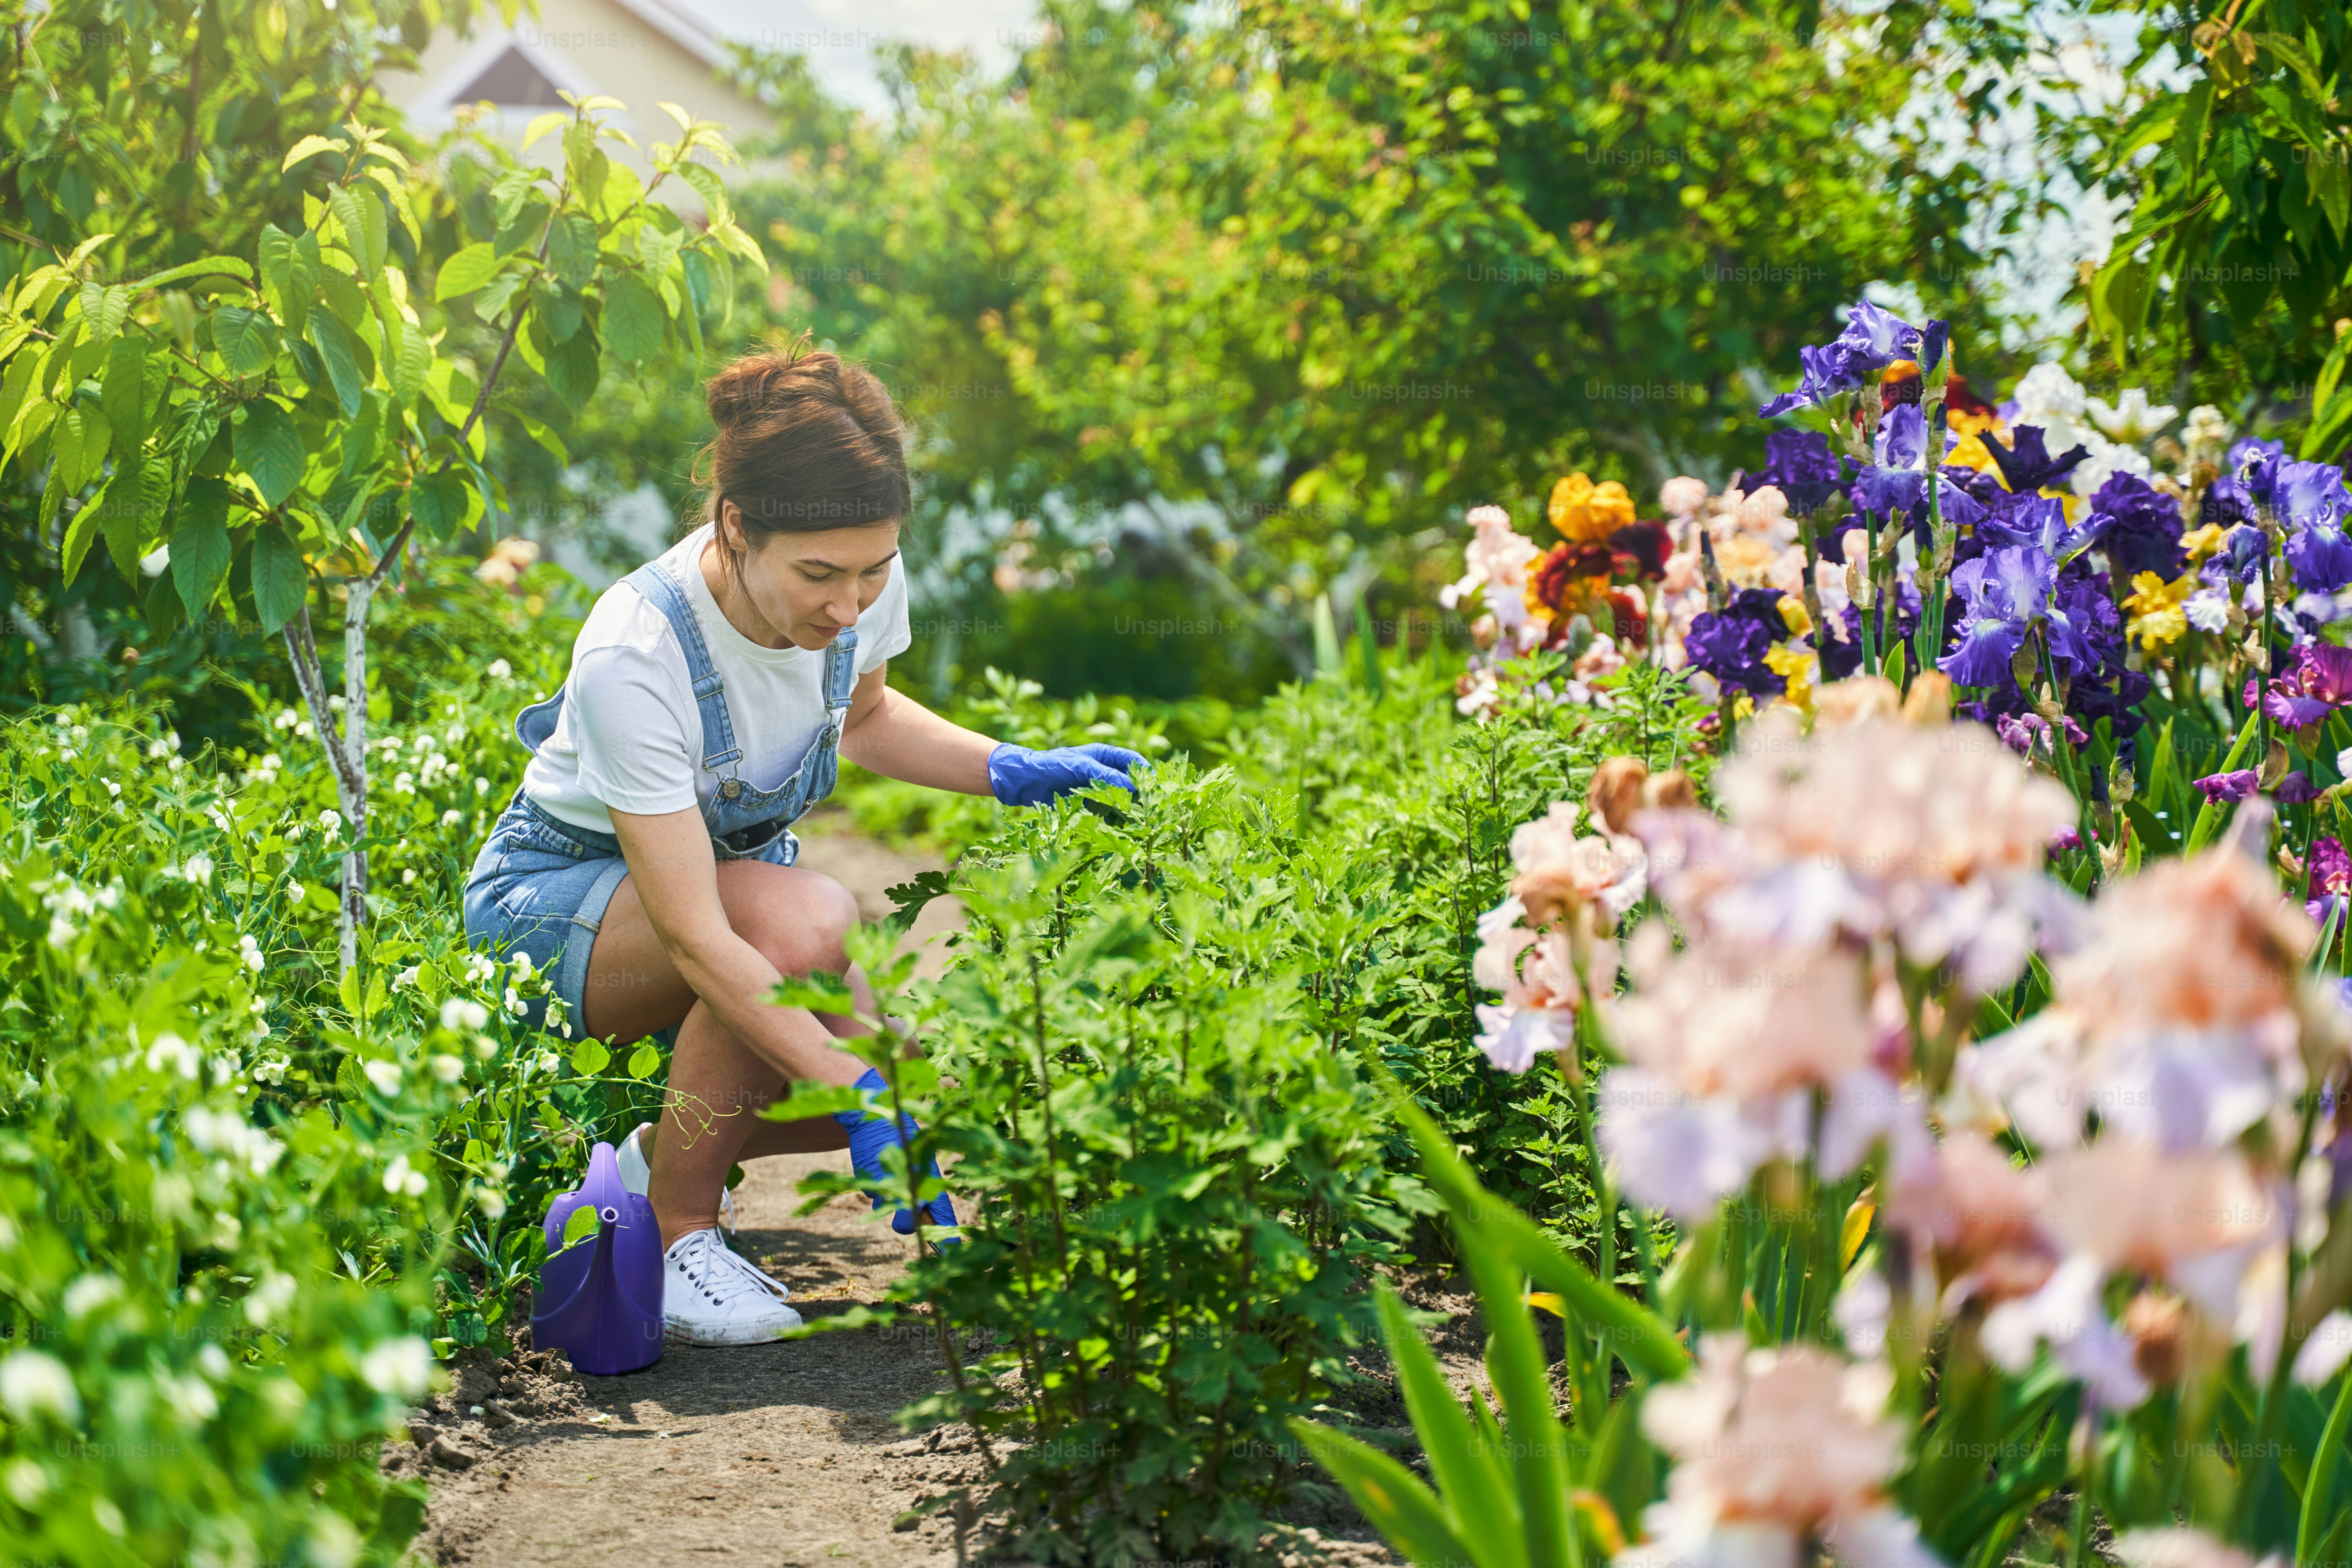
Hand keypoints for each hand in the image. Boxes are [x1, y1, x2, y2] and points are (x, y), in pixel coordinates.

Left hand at [987, 742, 1146, 806]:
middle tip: (1144, 809)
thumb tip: (1131, 787)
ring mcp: (1096, 786)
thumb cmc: (1052, 765)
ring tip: (1130, 820)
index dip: (1144, 773)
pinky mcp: (1088, 801)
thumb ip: (1105, 776)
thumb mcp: (1080, 767)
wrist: (1026, 780)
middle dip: (1137, 794)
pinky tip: (1113, 823)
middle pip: (1129, 781)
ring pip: (1120, 797)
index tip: (1153, 787)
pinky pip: (1107, 809)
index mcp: (1104, 754)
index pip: (1133, 761)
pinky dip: (1112, 816)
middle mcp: (1103, 770)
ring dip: (1126, 808)